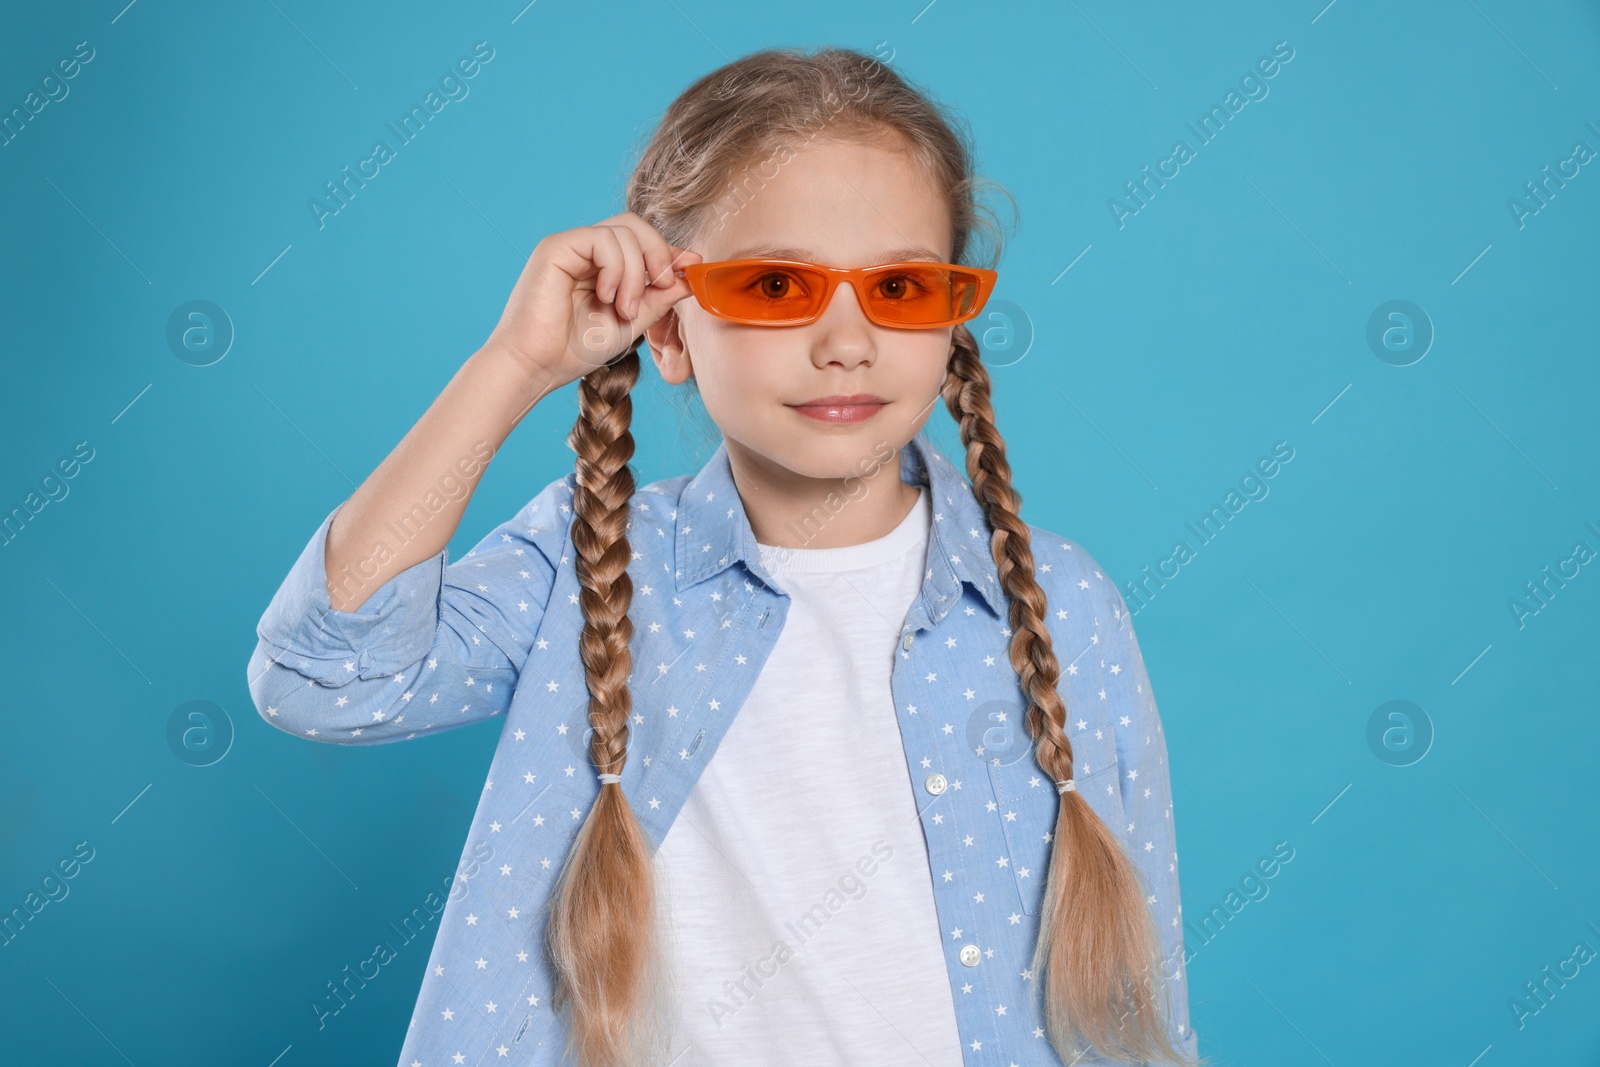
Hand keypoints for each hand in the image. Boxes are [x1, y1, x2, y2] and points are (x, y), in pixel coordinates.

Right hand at [482, 211, 700, 395]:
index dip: (670, 252)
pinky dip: (616, 267)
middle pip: (635, 225)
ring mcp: (571, 246)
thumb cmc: (574, 349)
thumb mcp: (631, 321)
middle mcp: (586, 251)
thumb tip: (690, 276)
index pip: (642, 241)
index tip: (692, 268)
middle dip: (660, 253)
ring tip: (625, 309)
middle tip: (663, 286)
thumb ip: (659, 298)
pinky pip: (602, 239)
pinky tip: (607, 295)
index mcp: (602, 266)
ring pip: (624, 231)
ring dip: (636, 273)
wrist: (537, 366)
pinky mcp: (556, 247)